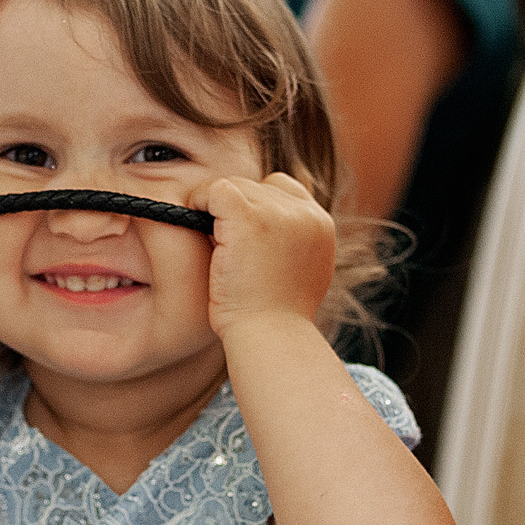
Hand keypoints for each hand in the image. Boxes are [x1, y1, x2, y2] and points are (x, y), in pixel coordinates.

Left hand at [199, 172, 334, 340]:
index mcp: (321, 225)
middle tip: (231, 253)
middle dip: (237, 214)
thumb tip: (270, 231)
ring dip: (219, 214)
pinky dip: (202, 205)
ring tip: (221, 252)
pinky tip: (203, 235)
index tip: (246, 241)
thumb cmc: (275, 320)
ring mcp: (279, 211)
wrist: (270, 336)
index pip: (284, 190)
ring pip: (236, 187)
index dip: (258, 209)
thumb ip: (292, 245)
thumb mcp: (300, 276)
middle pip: (258, 187)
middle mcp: (306, 212)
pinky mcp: (249, 216)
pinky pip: (216, 190)